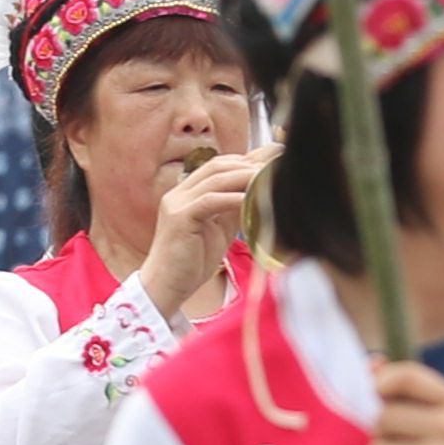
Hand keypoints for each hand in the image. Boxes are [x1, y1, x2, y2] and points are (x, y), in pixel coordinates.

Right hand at [138, 153, 265, 314]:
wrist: (166, 286)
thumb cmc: (192, 262)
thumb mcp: (220, 228)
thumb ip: (235, 208)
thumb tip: (260, 192)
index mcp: (187, 193)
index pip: (219, 166)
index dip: (248, 159)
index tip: (274, 158)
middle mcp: (179, 193)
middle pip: (218, 166)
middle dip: (250, 163)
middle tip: (277, 165)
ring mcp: (177, 204)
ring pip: (216, 179)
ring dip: (246, 176)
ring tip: (271, 178)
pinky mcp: (179, 217)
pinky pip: (211, 200)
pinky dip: (235, 197)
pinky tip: (253, 198)